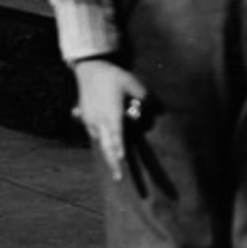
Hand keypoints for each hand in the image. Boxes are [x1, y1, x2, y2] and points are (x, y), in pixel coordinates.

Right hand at [71, 58, 146, 181]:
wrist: (89, 68)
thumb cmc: (113, 77)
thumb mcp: (133, 84)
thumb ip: (146, 99)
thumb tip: (160, 111)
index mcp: (111, 113)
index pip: (116, 134)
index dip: (118, 148)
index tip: (121, 160)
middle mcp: (99, 120)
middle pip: (106, 146)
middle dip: (113, 163)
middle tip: (119, 178)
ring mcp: (91, 120)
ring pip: (101, 141)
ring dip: (109, 152)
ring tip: (116, 169)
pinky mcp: (86, 119)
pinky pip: (96, 134)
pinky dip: (103, 140)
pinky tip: (109, 145)